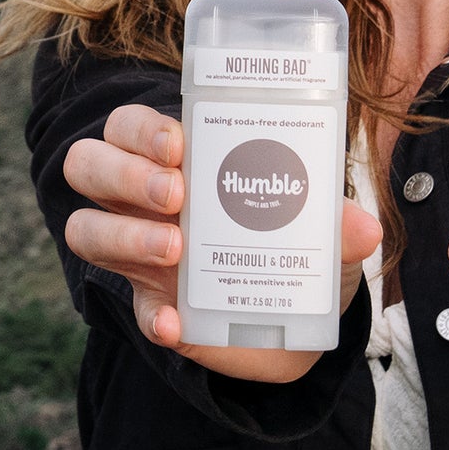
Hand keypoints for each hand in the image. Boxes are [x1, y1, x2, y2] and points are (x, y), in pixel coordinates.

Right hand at [61, 103, 379, 383]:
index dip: (140, 129)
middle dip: (123, 173)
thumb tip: (363, 226)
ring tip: (175, 247)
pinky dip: (152, 316)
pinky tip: (176, 323)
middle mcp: (142, 198)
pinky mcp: (154, 306)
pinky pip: (133, 310)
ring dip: (123, 234)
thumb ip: (336, 222)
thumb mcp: (321, 228)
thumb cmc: (296, 244)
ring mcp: (139, 253)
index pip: (128, 126)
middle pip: (88, 164)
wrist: (297, 319)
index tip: (178, 144)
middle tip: (176, 193)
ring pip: (85, 229)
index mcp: (176, 158)